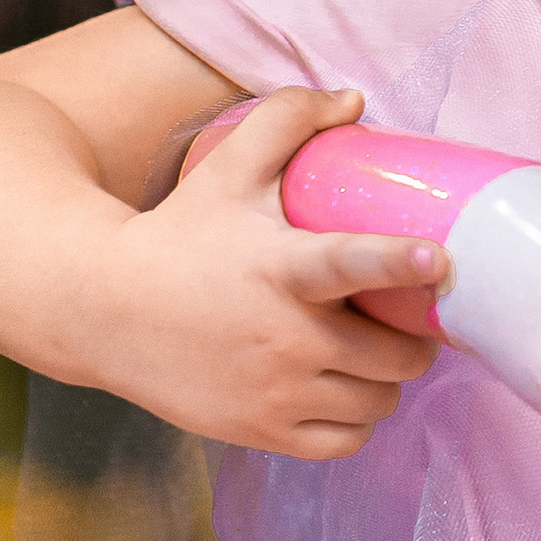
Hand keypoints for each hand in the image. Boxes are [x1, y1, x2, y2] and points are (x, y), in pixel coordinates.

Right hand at [76, 85, 447, 457]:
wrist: (100, 309)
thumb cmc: (177, 233)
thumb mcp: (226, 168)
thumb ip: (288, 119)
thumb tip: (354, 98)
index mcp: (281, 267)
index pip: (350, 263)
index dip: (399, 262)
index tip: (439, 258)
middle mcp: (284, 337)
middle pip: (396, 355)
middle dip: (410, 337)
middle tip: (398, 317)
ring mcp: (274, 392)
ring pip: (380, 402)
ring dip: (384, 379)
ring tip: (366, 351)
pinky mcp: (260, 432)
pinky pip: (347, 442)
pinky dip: (355, 420)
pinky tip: (339, 390)